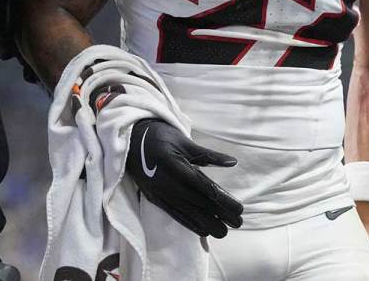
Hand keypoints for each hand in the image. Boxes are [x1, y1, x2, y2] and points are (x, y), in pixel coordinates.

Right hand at [125, 119, 243, 237]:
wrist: (130, 141)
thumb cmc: (160, 136)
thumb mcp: (184, 141)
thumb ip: (208, 154)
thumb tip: (232, 162)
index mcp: (175, 166)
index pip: (204, 187)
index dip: (222, 200)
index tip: (238, 208)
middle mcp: (167, 183)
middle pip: (198, 203)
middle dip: (220, 215)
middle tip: (238, 222)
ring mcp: (160, 193)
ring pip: (187, 213)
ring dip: (207, 224)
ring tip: (224, 232)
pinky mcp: (155, 199)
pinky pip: (174, 214)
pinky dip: (189, 223)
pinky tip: (202, 231)